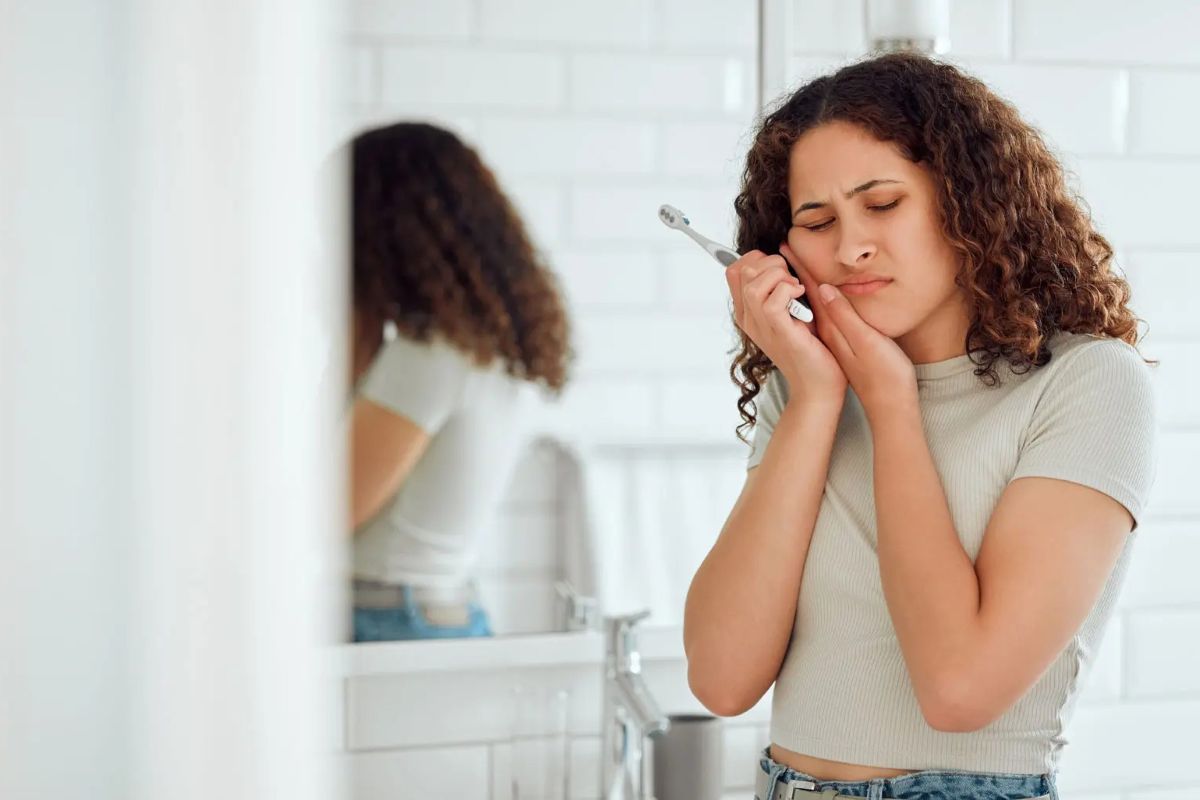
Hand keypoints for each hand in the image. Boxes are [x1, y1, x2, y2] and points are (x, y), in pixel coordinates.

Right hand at [725, 248, 847, 407]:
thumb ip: (781, 289)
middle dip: (771, 263)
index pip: (734, 270)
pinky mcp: (778, 332)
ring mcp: (760, 326)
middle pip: (742, 270)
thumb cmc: (809, 347)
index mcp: (747, 312)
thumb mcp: (790, 312)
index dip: (756, 258)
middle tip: (791, 279)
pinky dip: (789, 290)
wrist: (817, 384)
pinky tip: (801, 296)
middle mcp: (748, 318)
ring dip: (779, 276)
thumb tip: (782, 255)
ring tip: (796, 288)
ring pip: (753, 283)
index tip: (780, 269)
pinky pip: (771, 300)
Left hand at [790, 253, 917, 421]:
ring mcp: (836, 337)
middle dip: (794, 270)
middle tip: (783, 248)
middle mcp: (830, 330)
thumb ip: (845, 315)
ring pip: (816, 302)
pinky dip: (818, 298)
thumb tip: (823, 289)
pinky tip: (820, 292)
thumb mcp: (866, 343)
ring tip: (794, 263)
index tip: (785, 245)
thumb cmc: (885, 376)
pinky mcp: (844, 344)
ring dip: (804, 281)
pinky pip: (825, 314)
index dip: (799, 265)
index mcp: (832, 327)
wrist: (890, 407)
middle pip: (809, 293)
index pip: (811, 289)